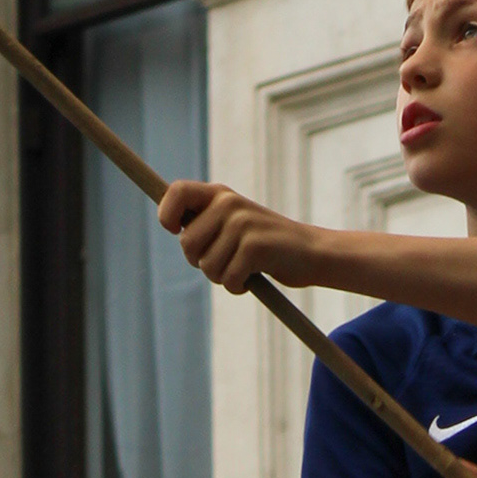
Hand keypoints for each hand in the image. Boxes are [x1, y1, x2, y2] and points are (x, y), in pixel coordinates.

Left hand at [158, 180, 320, 289]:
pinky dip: (237, 287)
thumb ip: (205, 220)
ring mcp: (242, 224)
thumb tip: (168, 223)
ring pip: (207, 266)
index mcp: (219, 194)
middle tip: (223, 261)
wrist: (310, 251)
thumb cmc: (263, 243)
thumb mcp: (233, 221)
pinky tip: (252, 277)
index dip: (166, 213)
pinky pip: (228, 279)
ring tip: (242, 267)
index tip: (175, 230)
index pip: (176, 191)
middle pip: (187, 243)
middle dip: (200, 262)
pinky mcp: (255, 247)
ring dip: (221, 277)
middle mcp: (228, 203)